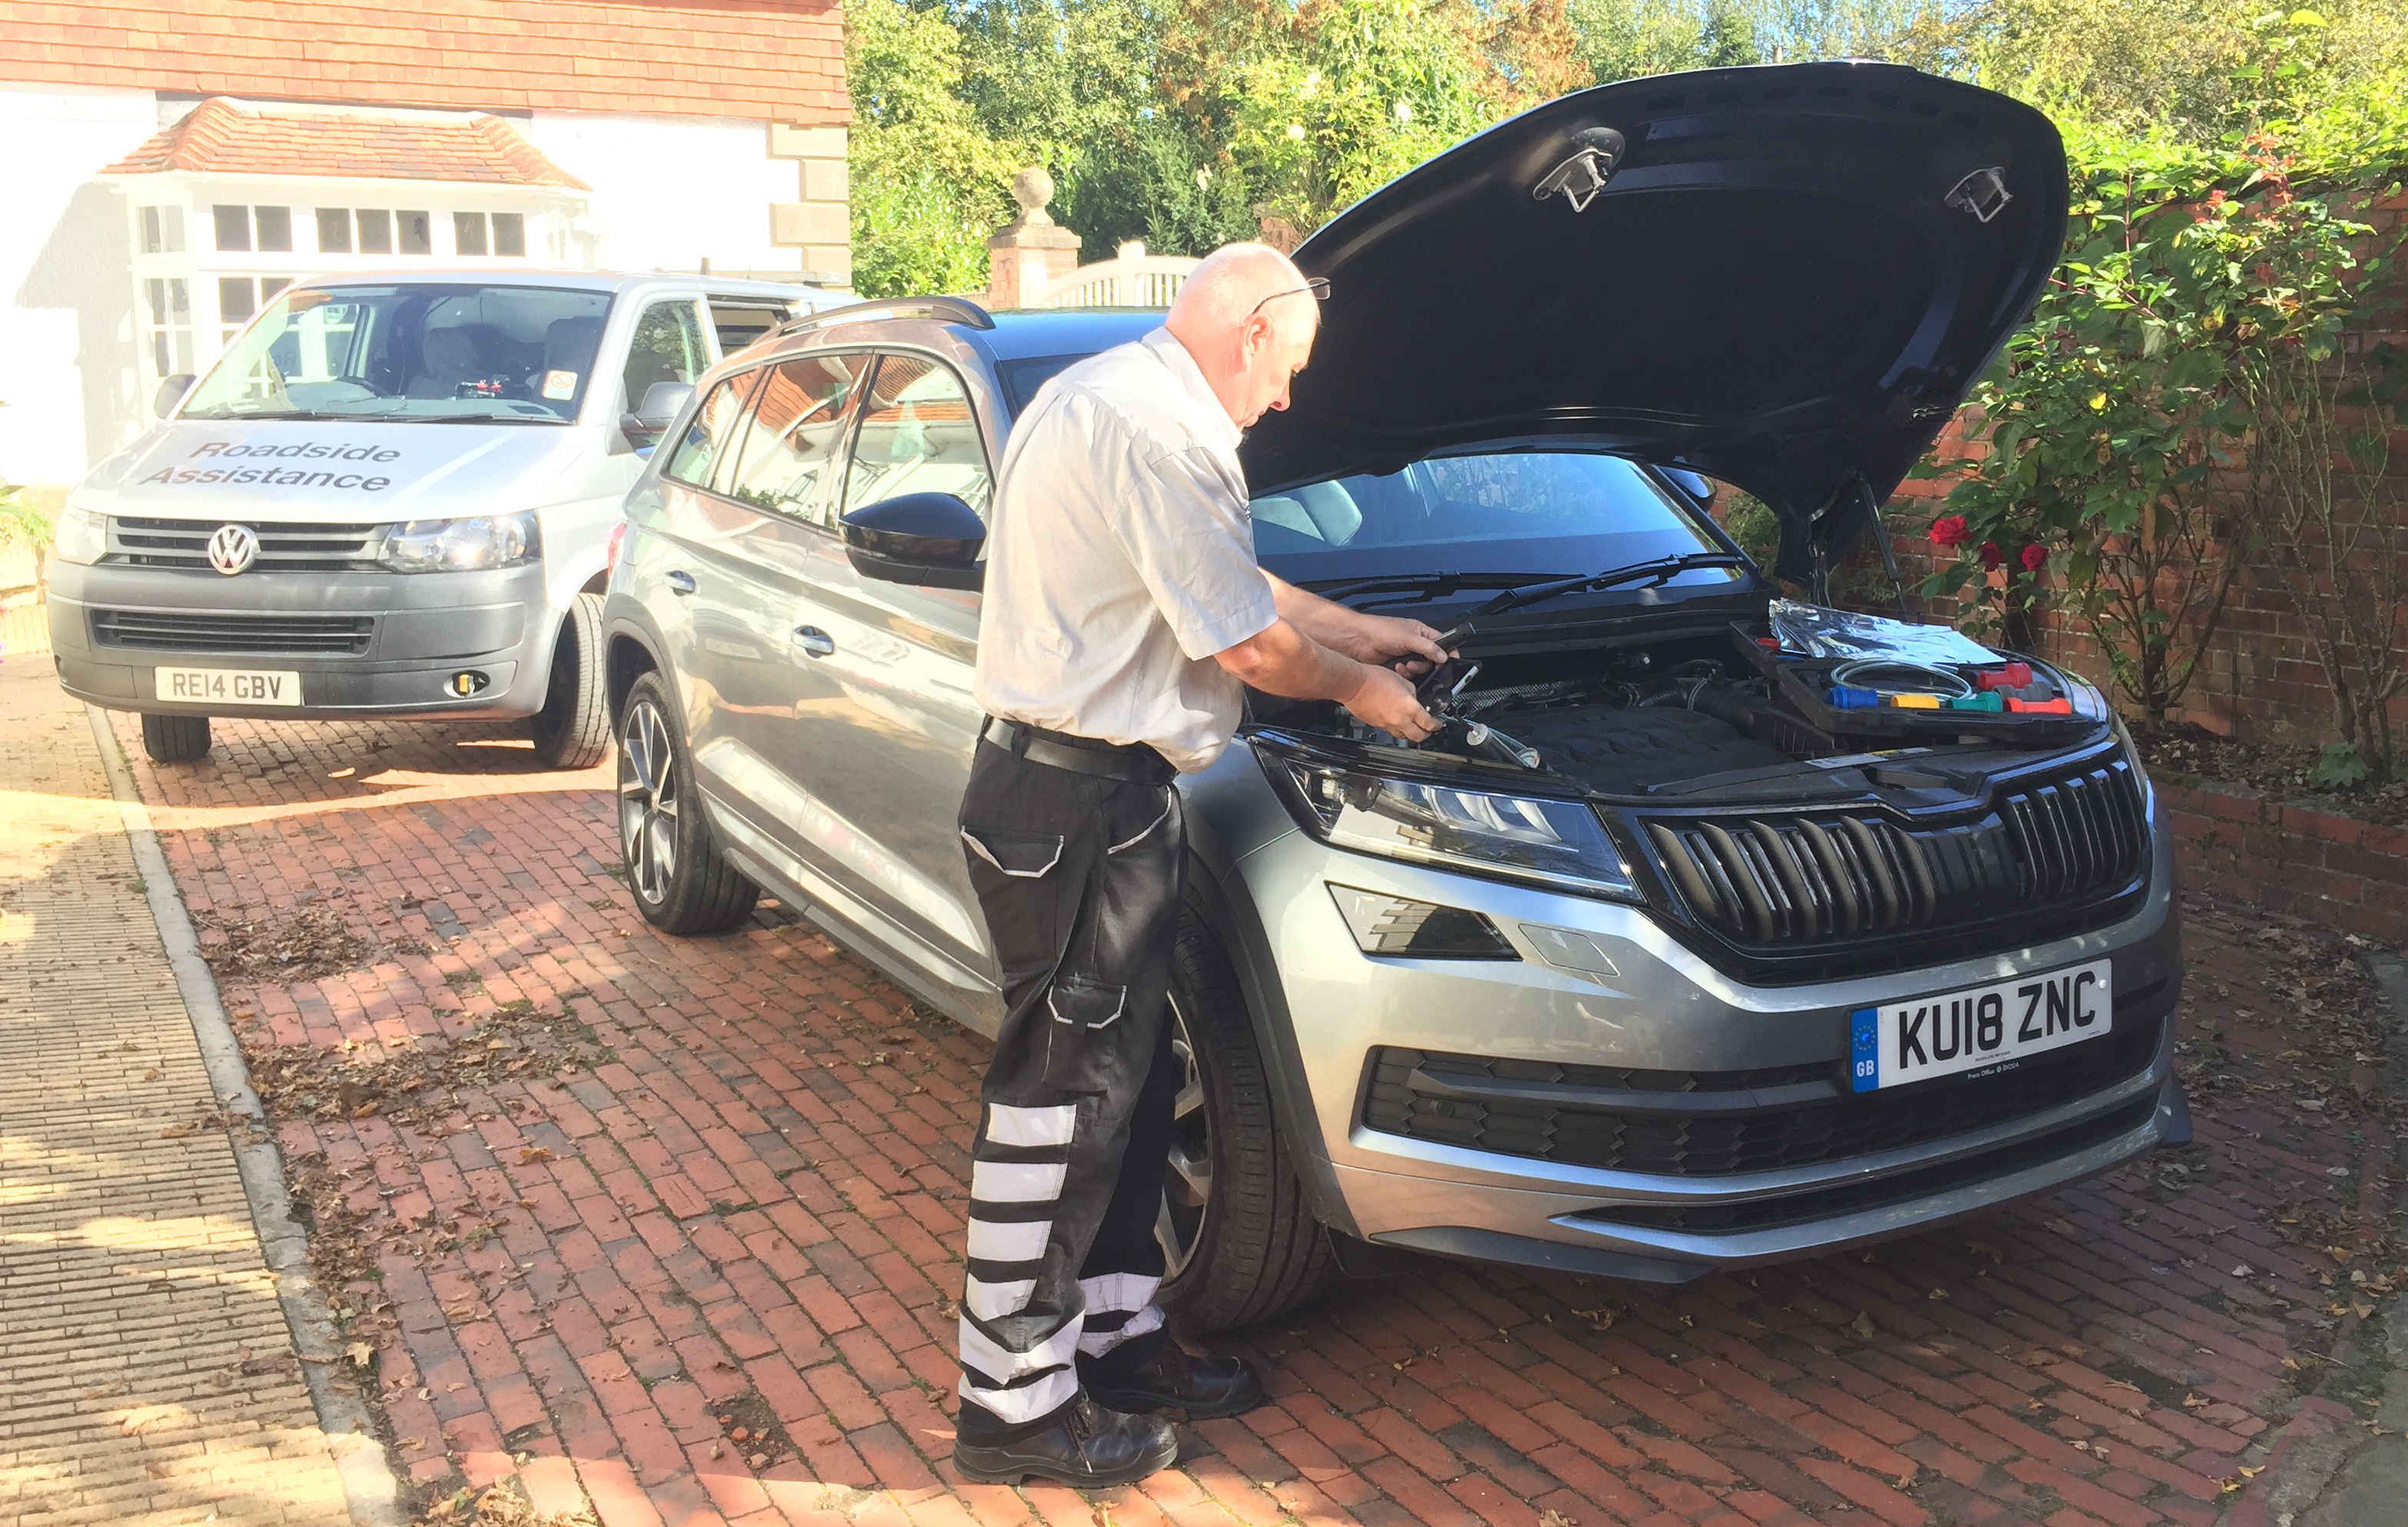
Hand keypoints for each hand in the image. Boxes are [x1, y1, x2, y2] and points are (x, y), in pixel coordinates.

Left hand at [1328, 613, 1451, 675]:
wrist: (1358, 641)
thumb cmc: (1379, 630)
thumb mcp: (1408, 637)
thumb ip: (1428, 647)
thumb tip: (1443, 656)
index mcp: (1421, 632)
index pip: (1442, 643)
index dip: (1448, 653)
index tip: (1451, 662)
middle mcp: (1415, 644)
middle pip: (1431, 660)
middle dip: (1424, 665)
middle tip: (1415, 664)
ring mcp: (1406, 656)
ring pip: (1420, 669)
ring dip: (1413, 670)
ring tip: (1404, 666)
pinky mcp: (1397, 666)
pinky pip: (1408, 675)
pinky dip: (1403, 674)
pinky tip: (1396, 669)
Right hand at [1343, 664, 1440, 741]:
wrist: (1353, 684)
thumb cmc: (1374, 679)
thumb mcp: (1402, 680)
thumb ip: (1412, 691)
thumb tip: (1414, 697)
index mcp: (1409, 708)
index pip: (1429, 724)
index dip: (1437, 725)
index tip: (1438, 723)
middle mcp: (1399, 720)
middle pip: (1418, 737)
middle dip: (1426, 734)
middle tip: (1429, 729)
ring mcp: (1386, 725)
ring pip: (1403, 737)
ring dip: (1410, 733)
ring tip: (1412, 727)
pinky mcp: (1376, 725)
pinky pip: (1390, 731)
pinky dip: (1396, 728)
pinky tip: (1395, 719)